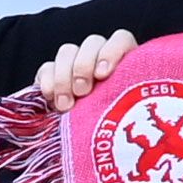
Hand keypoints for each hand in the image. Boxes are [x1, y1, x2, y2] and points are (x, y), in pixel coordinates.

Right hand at [22, 30, 141, 117]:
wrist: (84, 143)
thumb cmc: (113, 127)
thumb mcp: (124, 114)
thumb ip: (126, 100)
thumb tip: (136, 103)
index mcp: (125, 62)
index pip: (120, 39)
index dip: (111, 51)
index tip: (102, 74)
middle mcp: (100, 58)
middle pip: (92, 42)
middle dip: (84, 65)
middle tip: (83, 91)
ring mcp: (75, 64)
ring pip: (67, 51)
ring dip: (64, 76)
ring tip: (66, 104)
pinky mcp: (52, 75)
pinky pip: (47, 67)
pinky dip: (47, 81)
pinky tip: (50, 97)